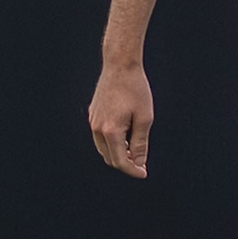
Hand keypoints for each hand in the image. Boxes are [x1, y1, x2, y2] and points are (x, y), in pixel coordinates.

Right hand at [89, 57, 153, 176]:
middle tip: (142, 162)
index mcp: (111, 131)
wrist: (120, 65)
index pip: (120, 162)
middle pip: (109, 158)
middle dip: (125, 163)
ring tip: (134, 150)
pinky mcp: (92, 114)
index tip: (144, 173)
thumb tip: (138, 163)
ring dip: (117, 154)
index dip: (133, 171)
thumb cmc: (136, 90)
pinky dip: (111, 142)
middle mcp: (97, 128)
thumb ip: (140, 143)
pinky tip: (125, 137)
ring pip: (103, 148)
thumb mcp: (144, 118)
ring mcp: (93, 121)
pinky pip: (100, 136)